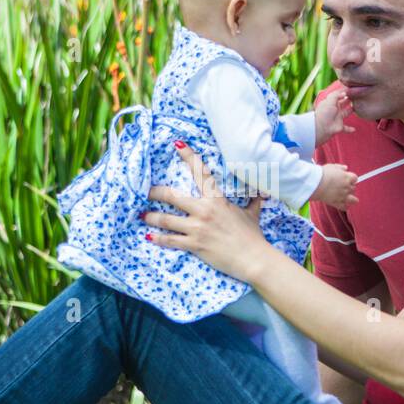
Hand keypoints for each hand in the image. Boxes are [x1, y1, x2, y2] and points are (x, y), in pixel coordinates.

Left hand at [144, 143, 271, 282]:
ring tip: (142, 215)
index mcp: (217, 199)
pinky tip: (148, 236)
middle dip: (155, 193)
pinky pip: (170, 240)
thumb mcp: (252, 213)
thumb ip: (252, 201)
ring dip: (151, 217)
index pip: (201, 173)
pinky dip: (158, 238)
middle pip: (172, 196)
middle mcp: (204, 210)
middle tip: (145, 191)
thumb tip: (261, 193)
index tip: (177, 145)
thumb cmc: (252, 236)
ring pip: (166, 219)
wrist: (253, 258)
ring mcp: (197, 228)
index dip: (188, 156)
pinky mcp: (194, 245)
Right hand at [309, 163, 359, 209]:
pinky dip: (344, 206)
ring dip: (352, 199)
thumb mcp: (332, 166)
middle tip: (342, 186)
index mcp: (347, 177)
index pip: (355, 178)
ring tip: (348, 197)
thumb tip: (345, 168)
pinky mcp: (337, 203)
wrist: (316, 183)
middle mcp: (347, 187)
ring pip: (354, 200)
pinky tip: (343, 205)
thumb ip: (340, 167)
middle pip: (353, 188)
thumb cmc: (322, 174)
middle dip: (349, 187)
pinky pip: (344, 207)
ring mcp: (343, 196)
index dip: (351, 179)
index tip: (347, 179)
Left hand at [314, 88, 355, 146]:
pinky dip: (349, 129)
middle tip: (356, 95)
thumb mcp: (329, 100)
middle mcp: (334, 109)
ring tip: (358, 107)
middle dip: (348, 99)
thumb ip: (336, 95)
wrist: (321, 128)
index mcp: (331, 103)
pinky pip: (346, 128)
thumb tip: (344, 93)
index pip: (337, 95)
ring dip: (350, 110)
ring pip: (346, 113)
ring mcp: (337, 118)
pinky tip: (354, 129)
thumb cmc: (324, 113)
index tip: (351, 89)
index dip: (343, 92)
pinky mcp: (340, 127)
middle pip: (343, 103)